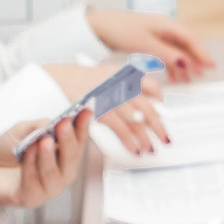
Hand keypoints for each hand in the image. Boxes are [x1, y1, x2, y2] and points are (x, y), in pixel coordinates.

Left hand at [0, 108, 89, 217]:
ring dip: (50, 157)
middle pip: (71, 159)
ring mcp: (47, 188)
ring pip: (56, 175)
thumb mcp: (21, 130)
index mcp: (62, 155)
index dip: (83, 127)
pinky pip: (34, 184)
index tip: (86, 111)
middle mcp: (60, 173)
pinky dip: (31, 167)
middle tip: (64, 124)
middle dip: (69, 141)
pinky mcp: (30, 198)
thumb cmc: (6, 150)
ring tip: (44, 141)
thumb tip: (54, 121)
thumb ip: (39, 126)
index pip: (78, 142)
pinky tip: (27, 153)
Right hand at [46, 62, 167, 154]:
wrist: (57, 81)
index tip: (163, 109)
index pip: (150, 85)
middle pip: (147, 108)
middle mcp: (122, 84)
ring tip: (151, 148)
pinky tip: (135, 149)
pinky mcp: (101, 110)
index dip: (159, 99)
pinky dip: (130, 141)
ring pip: (136, 121)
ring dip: (146, 138)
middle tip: (165, 138)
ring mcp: (112, 97)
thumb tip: (147, 104)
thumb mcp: (107, 76)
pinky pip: (121, 129)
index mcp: (125, 74)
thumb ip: (126, 87)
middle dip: (159, 126)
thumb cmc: (81, 82)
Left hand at [84, 10, 214, 81]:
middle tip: (201, 75)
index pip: (190, 38)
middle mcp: (164, 27)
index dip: (202, 52)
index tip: (210, 65)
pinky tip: (173, 76)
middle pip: (186, 44)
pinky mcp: (150, 41)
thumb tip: (184, 62)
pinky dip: (172, 65)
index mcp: (165, 24)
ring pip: (177, 50)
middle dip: (194, 60)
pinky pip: (167, 53)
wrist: (98, 27)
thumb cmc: (119, 29)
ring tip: (187, 80)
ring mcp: (157, 34)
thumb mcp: (145, 44)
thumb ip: (166, 53)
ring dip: (183, 65)